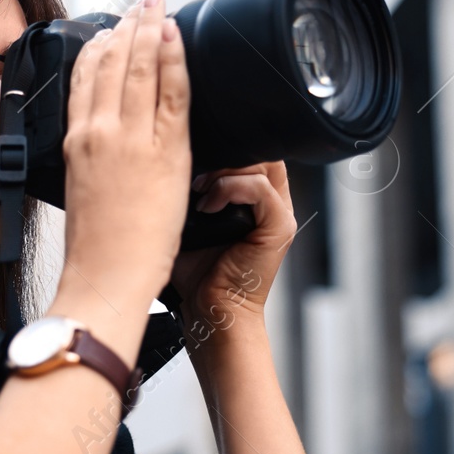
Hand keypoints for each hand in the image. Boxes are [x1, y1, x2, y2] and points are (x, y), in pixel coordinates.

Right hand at [60, 0, 191, 304]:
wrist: (106, 276)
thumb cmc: (96, 247)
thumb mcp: (80, 189)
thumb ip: (90, 157)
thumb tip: (100, 143)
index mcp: (76, 141)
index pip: (86, 76)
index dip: (101, 44)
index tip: (112, 26)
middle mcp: (99, 132)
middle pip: (113, 62)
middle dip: (129, 25)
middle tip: (143, 1)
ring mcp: (131, 138)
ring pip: (140, 67)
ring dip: (150, 29)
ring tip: (159, 6)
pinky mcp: (164, 151)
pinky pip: (171, 91)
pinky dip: (173, 58)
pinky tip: (176, 37)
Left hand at [168, 161, 296, 335]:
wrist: (209, 308)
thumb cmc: (196, 271)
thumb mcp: (189, 217)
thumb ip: (192, 184)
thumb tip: (172, 152)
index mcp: (256, 196)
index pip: (251, 149)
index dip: (225, 145)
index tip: (192, 159)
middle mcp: (273, 201)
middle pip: (259, 151)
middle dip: (224, 155)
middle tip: (195, 177)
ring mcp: (281, 213)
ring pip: (261, 163)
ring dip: (223, 171)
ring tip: (200, 195)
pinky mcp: (281, 227)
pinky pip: (260, 188)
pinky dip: (230, 189)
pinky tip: (208, 208)